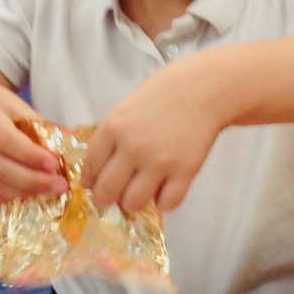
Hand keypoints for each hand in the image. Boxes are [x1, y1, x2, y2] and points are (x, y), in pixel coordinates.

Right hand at [0, 81, 68, 205]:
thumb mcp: (7, 100)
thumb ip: (33, 121)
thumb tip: (66, 143)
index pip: (4, 138)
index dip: (30, 155)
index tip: (55, 164)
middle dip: (31, 180)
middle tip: (59, 185)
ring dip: (21, 192)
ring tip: (46, 191)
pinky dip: (4, 199)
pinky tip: (24, 194)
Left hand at [80, 54, 227, 213]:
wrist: (204, 89)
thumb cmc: (164, 93)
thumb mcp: (126, 108)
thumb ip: (112, 136)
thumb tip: (101, 167)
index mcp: (113, 128)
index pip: (90, 167)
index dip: (89, 181)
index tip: (93, 185)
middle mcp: (132, 148)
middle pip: (106, 191)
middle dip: (104, 200)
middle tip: (111, 199)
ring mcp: (159, 162)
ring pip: (133, 203)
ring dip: (133, 203)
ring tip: (139, 195)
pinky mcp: (185, 171)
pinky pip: (166, 204)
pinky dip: (163, 202)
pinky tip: (164, 191)